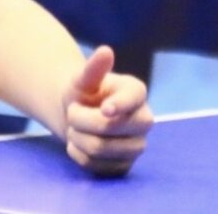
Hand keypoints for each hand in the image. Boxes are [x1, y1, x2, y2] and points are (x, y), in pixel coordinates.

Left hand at [62, 45, 153, 176]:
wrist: (77, 115)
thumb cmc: (83, 91)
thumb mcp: (83, 78)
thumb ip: (93, 68)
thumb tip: (106, 51)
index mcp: (136, 92)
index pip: (134, 99)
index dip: (119, 105)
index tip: (104, 108)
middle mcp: (143, 119)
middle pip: (108, 128)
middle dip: (81, 120)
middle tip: (73, 112)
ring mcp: (137, 145)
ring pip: (100, 149)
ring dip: (77, 137)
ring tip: (75, 127)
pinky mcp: (125, 166)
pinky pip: (95, 166)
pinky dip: (78, 154)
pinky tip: (79, 143)